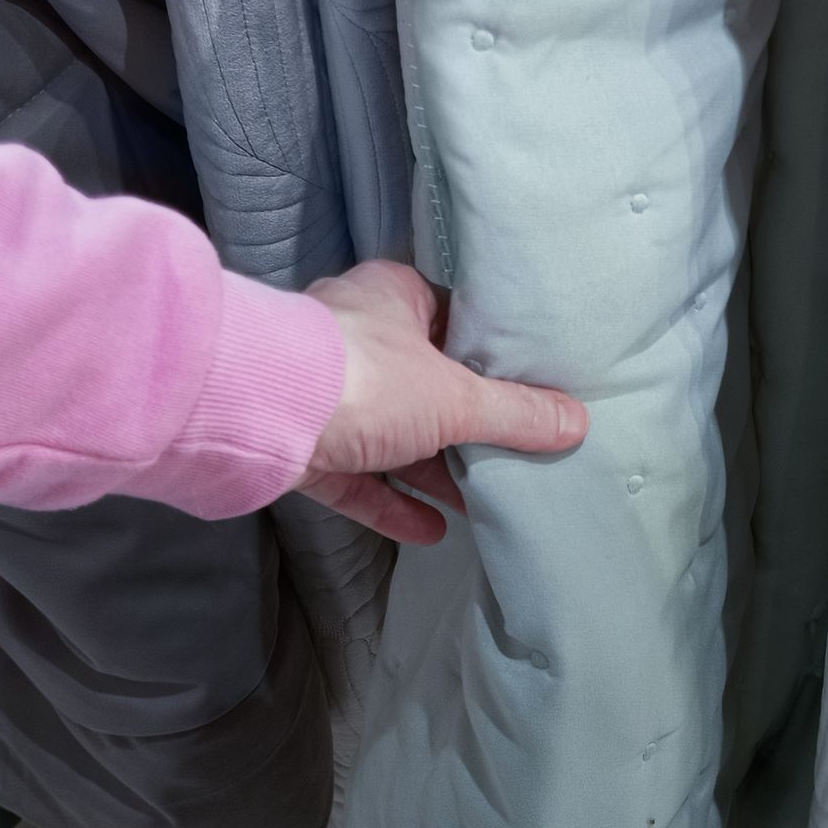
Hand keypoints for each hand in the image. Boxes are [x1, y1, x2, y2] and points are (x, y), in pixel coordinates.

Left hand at [294, 261, 585, 542]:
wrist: (250, 415)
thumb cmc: (364, 378)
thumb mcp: (455, 397)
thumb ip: (515, 414)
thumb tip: (576, 422)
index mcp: (395, 297)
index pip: (454, 318)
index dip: (491, 353)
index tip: (531, 385)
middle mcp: (359, 338)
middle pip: (425, 381)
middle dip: (465, 422)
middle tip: (515, 449)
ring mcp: (326, 395)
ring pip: (391, 434)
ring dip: (432, 468)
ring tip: (484, 499)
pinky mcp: (302, 446)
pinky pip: (357, 477)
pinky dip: (391, 501)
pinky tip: (433, 530)